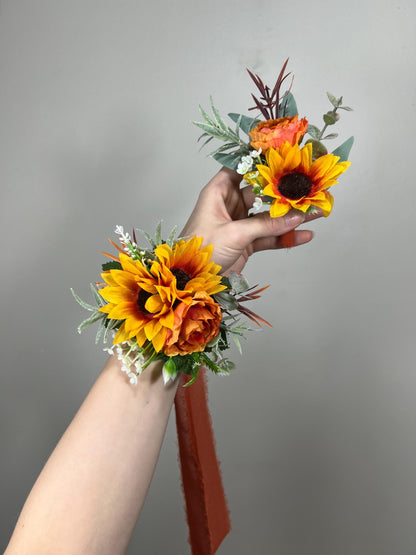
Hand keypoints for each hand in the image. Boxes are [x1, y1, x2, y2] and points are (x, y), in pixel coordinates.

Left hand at [182, 167, 322, 272]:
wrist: (191, 281)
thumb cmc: (200, 251)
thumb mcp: (234, 234)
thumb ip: (266, 225)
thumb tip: (294, 216)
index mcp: (218, 192)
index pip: (241, 168)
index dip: (261, 162)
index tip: (284, 156)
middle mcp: (229, 204)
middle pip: (261, 193)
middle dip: (284, 192)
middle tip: (307, 188)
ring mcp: (239, 224)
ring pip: (269, 217)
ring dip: (290, 217)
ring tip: (314, 212)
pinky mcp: (245, 242)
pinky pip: (269, 236)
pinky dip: (285, 237)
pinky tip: (304, 235)